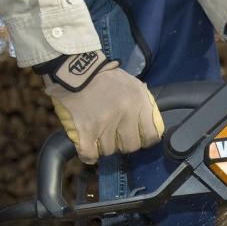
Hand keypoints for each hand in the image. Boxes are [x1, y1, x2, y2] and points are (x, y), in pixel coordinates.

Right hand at [36, 51, 164, 163]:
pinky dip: (89, 156)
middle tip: (116, 137)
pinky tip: (89, 153)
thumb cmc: (104, 76)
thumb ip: (143, 103)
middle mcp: (125, 113)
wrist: (74, 69)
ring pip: (110, 150)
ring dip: (104, 147)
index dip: (145, 140)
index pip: (152, 136)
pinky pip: (90, 154)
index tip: (138, 138)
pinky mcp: (85, 129)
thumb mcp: (132, 84)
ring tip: (100, 137)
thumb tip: (151, 122)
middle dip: (123, 144)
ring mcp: (105, 123)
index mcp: (139, 102)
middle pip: (131, 146)